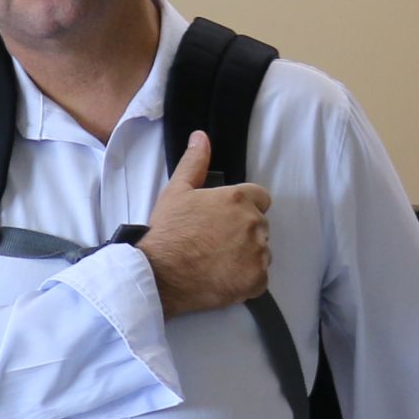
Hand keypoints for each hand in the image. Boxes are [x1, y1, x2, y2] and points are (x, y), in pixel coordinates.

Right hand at [136, 130, 272, 316]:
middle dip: (243, 234)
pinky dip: (246, 281)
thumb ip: (194, 163)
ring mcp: (257, 253)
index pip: (260, 199)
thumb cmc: (167, 233)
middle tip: (215, 245)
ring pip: (260, 253)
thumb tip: (201, 137)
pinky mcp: (256, 280)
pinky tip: (223, 279)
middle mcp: (253, 223)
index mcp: (238, 199)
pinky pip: (260, 279)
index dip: (243, 209)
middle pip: (260, 227)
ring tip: (216, 265)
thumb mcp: (176, 192)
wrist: (158, 275)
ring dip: (245, 258)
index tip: (223, 222)